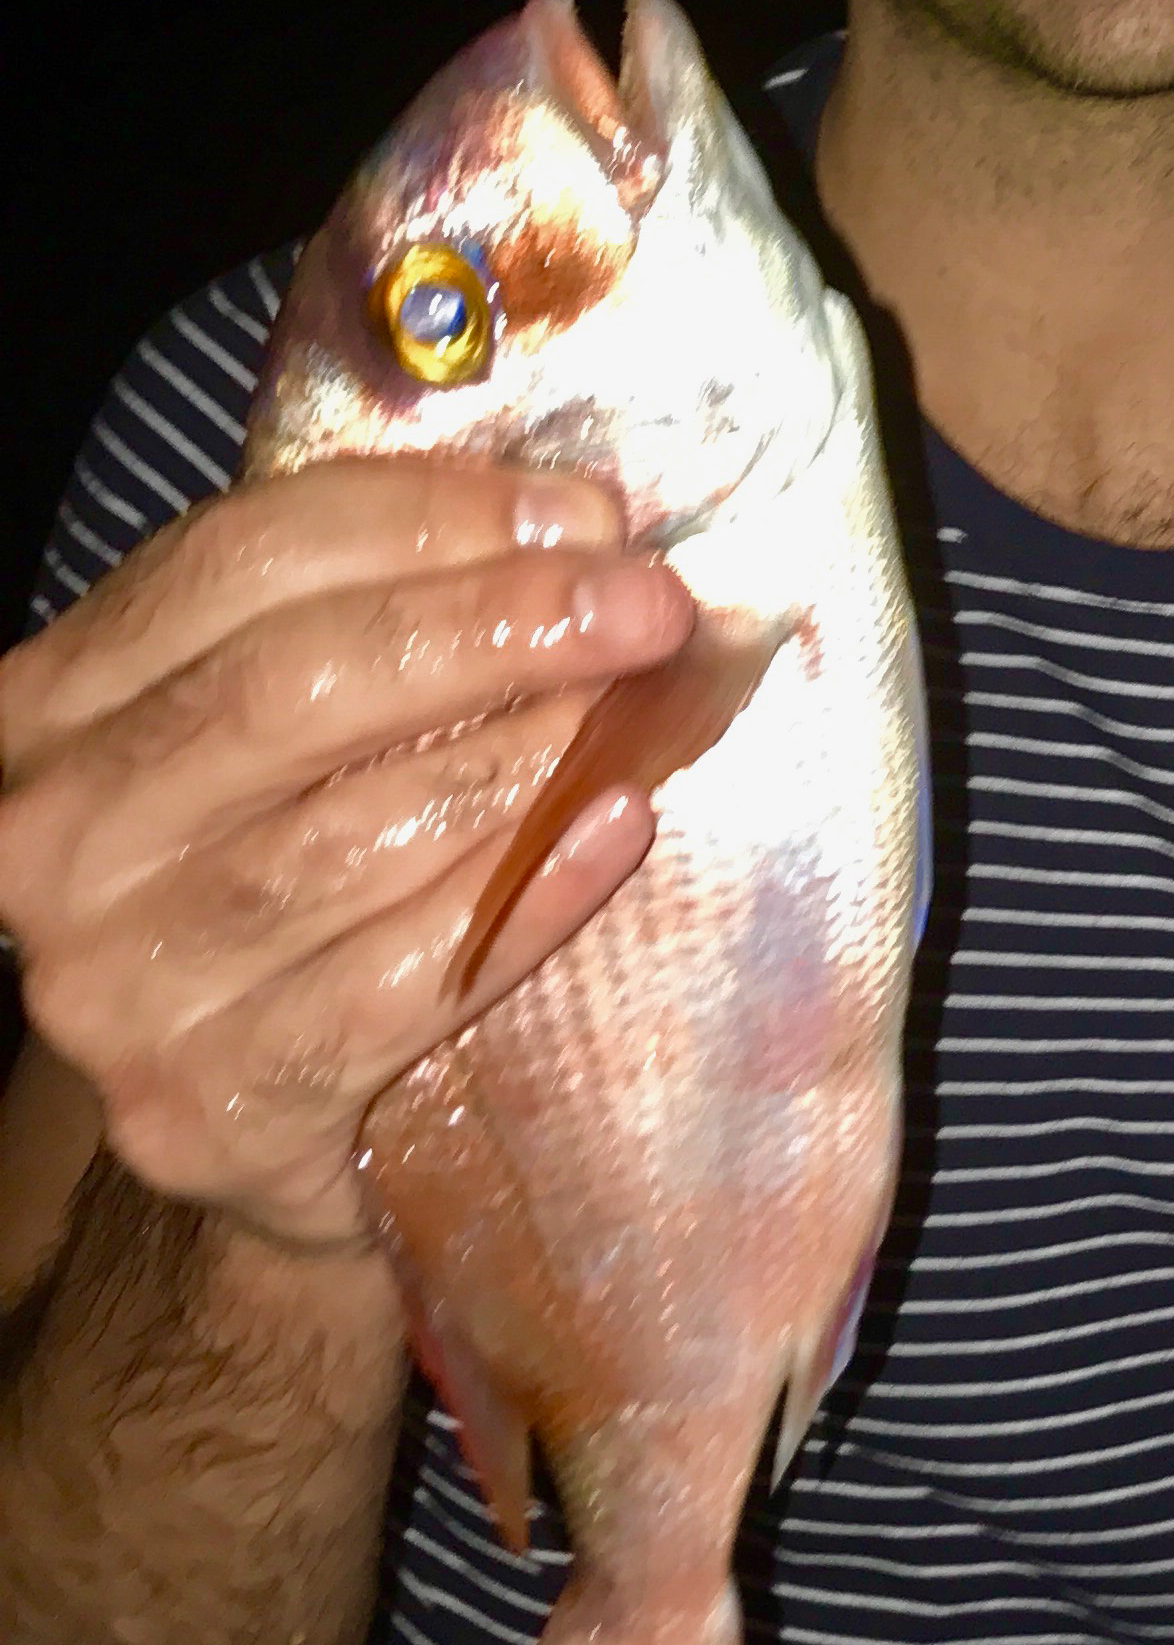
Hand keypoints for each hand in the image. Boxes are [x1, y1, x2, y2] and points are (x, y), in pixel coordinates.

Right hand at [0, 463, 692, 1254]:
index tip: (583, 515)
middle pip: (287, 690)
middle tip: (643, 607)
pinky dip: (527, 898)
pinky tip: (617, 832)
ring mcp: (116, 982)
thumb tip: (576, 525)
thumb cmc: (284, 885)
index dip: (421, 521)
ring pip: (344, 838)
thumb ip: (372, 622)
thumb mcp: (284, 742)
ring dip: (516, 761)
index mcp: (56, 708)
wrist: (245, 1129)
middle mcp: (58, 839)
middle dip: (488, 629)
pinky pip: (399, 980)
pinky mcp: (207, 1106)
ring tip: (632, 713)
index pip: (234, 565)